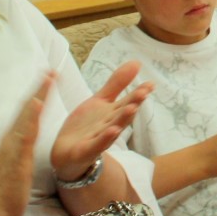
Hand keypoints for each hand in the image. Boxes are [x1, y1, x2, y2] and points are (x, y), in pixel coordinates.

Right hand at [0, 74, 49, 215]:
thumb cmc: (9, 189)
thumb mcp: (19, 163)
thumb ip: (22, 148)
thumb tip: (26, 138)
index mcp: (15, 140)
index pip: (27, 113)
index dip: (38, 95)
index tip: (48, 77)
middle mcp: (12, 138)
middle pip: (26, 108)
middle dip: (39, 87)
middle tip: (50, 68)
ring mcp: (13, 146)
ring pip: (26, 115)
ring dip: (37, 95)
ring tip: (48, 77)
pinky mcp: (16, 156)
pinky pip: (25, 133)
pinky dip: (31, 116)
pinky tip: (38, 103)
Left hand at [52, 61, 152, 182]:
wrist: (66, 153)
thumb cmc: (86, 126)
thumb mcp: (100, 101)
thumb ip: (117, 83)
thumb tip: (137, 62)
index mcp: (112, 113)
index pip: (128, 101)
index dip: (139, 93)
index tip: (150, 84)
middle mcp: (109, 125)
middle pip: (123, 114)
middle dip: (133, 104)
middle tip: (143, 93)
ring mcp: (99, 139)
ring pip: (113, 128)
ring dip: (123, 120)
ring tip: (132, 108)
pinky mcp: (86, 151)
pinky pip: (96, 145)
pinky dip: (104, 139)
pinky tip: (112, 130)